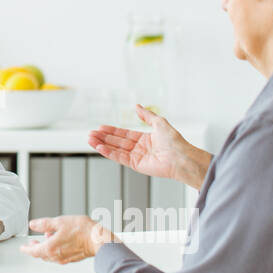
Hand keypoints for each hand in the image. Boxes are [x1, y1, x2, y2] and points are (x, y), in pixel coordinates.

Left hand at [20, 215, 114, 263]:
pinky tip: (59, 241)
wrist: (99, 240)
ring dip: (46, 248)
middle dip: (35, 248)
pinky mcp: (72, 258)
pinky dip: (55, 249)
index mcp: (50, 248)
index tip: (22, 248)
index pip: (33, 251)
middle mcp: (56, 256)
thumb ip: (44, 224)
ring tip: (47, 238)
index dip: (26, 249)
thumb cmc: (82, 231)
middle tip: (32, 243)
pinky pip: (59, 256)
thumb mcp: (59, 222)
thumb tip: (33, 224)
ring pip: (50, 255)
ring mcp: (65, 258)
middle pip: (41, 254)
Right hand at [87, 104, 211, 189]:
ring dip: (102, 145)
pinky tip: (100, 148)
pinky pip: (120, 158)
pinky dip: (109, 153)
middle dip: (103, 138)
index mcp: (145, 139)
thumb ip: (147, 115)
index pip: (124, 134)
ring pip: (116, 150)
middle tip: (90, 134)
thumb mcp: (159, 122)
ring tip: (90, 140)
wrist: (182, 157)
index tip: (100, 127)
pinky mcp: (136, 165)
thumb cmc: (175, 141)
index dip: (112, 131)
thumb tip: (137, 106)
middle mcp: (140, 148)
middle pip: (117, 142)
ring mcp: (137, 157)